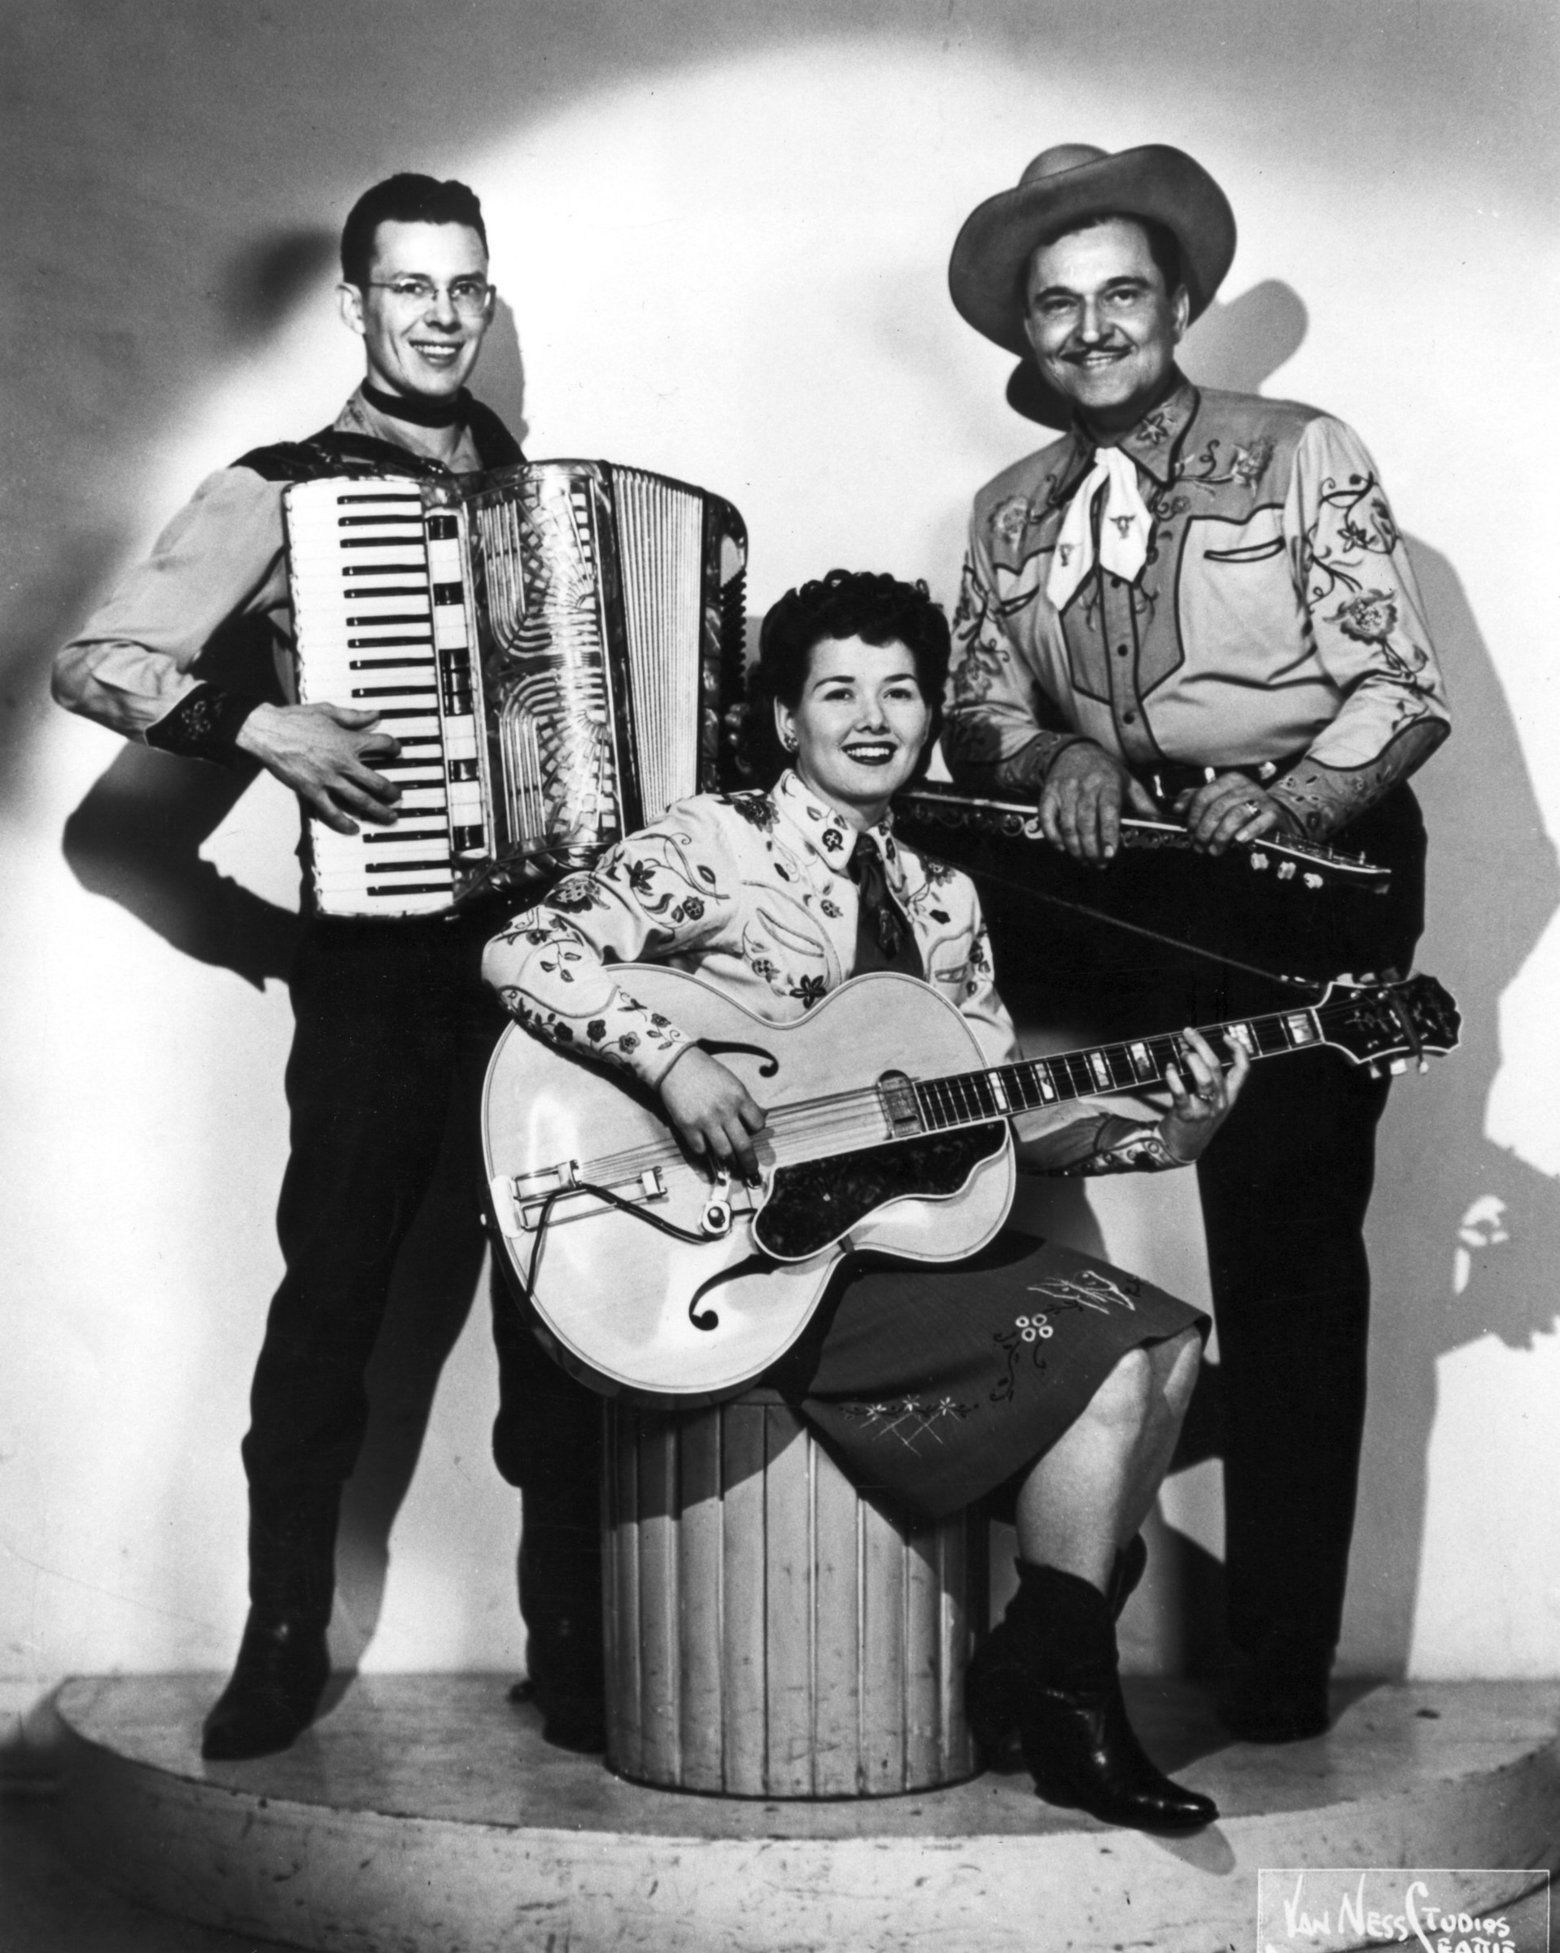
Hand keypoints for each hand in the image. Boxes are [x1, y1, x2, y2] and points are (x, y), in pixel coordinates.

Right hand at [236, 701, 401, 833]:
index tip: (396, 750)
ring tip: (389, 817)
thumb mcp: (327, 710)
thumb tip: (374, 714)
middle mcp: (343, 763)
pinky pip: (332, 812)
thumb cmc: (293, 720)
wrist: (266, 732)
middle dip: (392, 791)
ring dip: (379, 811)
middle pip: (378, 781)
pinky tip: (353, 828)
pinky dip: (344, 823)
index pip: (382, 744)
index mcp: (348, 741)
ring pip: (361, 800)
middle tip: (398, 796)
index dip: (394, 747)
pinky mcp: (312, 791)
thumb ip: (353, 716)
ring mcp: (329, 780)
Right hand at [659, 1046, 767, 1181]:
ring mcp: (706, 1121)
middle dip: (749, 1162)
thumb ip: (745, 1102)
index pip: (758, 1125)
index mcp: (739, 1098)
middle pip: (743, 1146)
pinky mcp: (688, 1127)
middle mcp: (725, 1111)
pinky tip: (706, 1147)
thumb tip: (761, 1118)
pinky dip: (705, 1152)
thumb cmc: (706, 1073)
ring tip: (729, 1163)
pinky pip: (701, 1150)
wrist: (677, 1065)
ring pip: (724, 1153)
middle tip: (750, 1169)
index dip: (756, 1131)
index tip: (751, 1133)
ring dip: (728, 1161)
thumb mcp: (732, 1082)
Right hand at [1039, 742, 1158, 863]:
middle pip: (1085, 822)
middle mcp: (1085, 786)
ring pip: (1067, 824)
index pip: (1108, 810)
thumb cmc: (1104, 770)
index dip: (1108, 833)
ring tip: (1084, 859)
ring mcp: (1065, 790)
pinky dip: (1053, 835)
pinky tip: (1062, 846)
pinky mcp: (1049, 794)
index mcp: (1108, 783)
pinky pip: (1047, 818)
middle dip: (1091, 847)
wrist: (1074, 751)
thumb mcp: (1127, 781)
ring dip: (1075, 847)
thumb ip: (1142, 803)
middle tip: (1097, 863)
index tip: (1110, 853)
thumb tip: (1157, 821)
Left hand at [1158, 1026, 1249, 1161]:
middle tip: (1188, 1032)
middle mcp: (1220, 1101)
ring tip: (1181, 1053)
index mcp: (1229, 1096)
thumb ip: (1209, 1079)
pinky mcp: (1186, 1115)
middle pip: (1215, 1067)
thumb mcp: (1213, 1101)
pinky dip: (1173, 1077)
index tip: (1225, 1036)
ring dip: (1191, 1060)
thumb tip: (1192, 1048)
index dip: (1238, 1050)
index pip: (1243, 1070)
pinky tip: (1169, 1068)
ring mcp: (1204, 1109)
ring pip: (1203, 1078)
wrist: (1183, 1147)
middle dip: (1201, 1045)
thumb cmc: (1197, 1118)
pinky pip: (1180, 1093)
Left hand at [1173, 774, 1299, 854]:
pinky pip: (1261, 821)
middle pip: (1218, 807)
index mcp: (1229, 780)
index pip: (1204, 795)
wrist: (1272, 816)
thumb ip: (1196, 800)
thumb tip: (1177, 807)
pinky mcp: (1274, 813)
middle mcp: (1245, 786)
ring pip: (1236, 814)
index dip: (1194, 816)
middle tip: (1200, 845)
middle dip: (1205, 829)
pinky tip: (1239, 840)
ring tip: (1215, 849)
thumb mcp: (1217, 801)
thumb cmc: (1240, 810)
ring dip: (1222, 835)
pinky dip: (1249, 831)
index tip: (1190, 831)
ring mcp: (1261, 799)